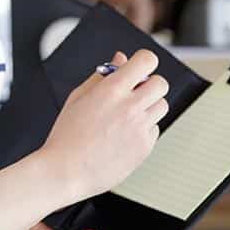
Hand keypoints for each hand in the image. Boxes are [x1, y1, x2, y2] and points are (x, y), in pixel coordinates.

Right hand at [40, 49, 168, 203]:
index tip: (138, 66)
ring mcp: (140, 128)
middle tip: (134, 91)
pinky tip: (124, 133)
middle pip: (161, 83)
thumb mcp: (78, 97)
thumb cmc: (67, 135)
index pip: (146, 61)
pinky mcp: (145, 147)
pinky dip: (144, 127)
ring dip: (149, 105)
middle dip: (149, 83)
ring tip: (128, 114)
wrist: (67, 170)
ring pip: (162, 106)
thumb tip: (120, 59)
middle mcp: (130, 107)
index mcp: (111, 89)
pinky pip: (155, 129)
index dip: (143, 60)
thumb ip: (102, 75)